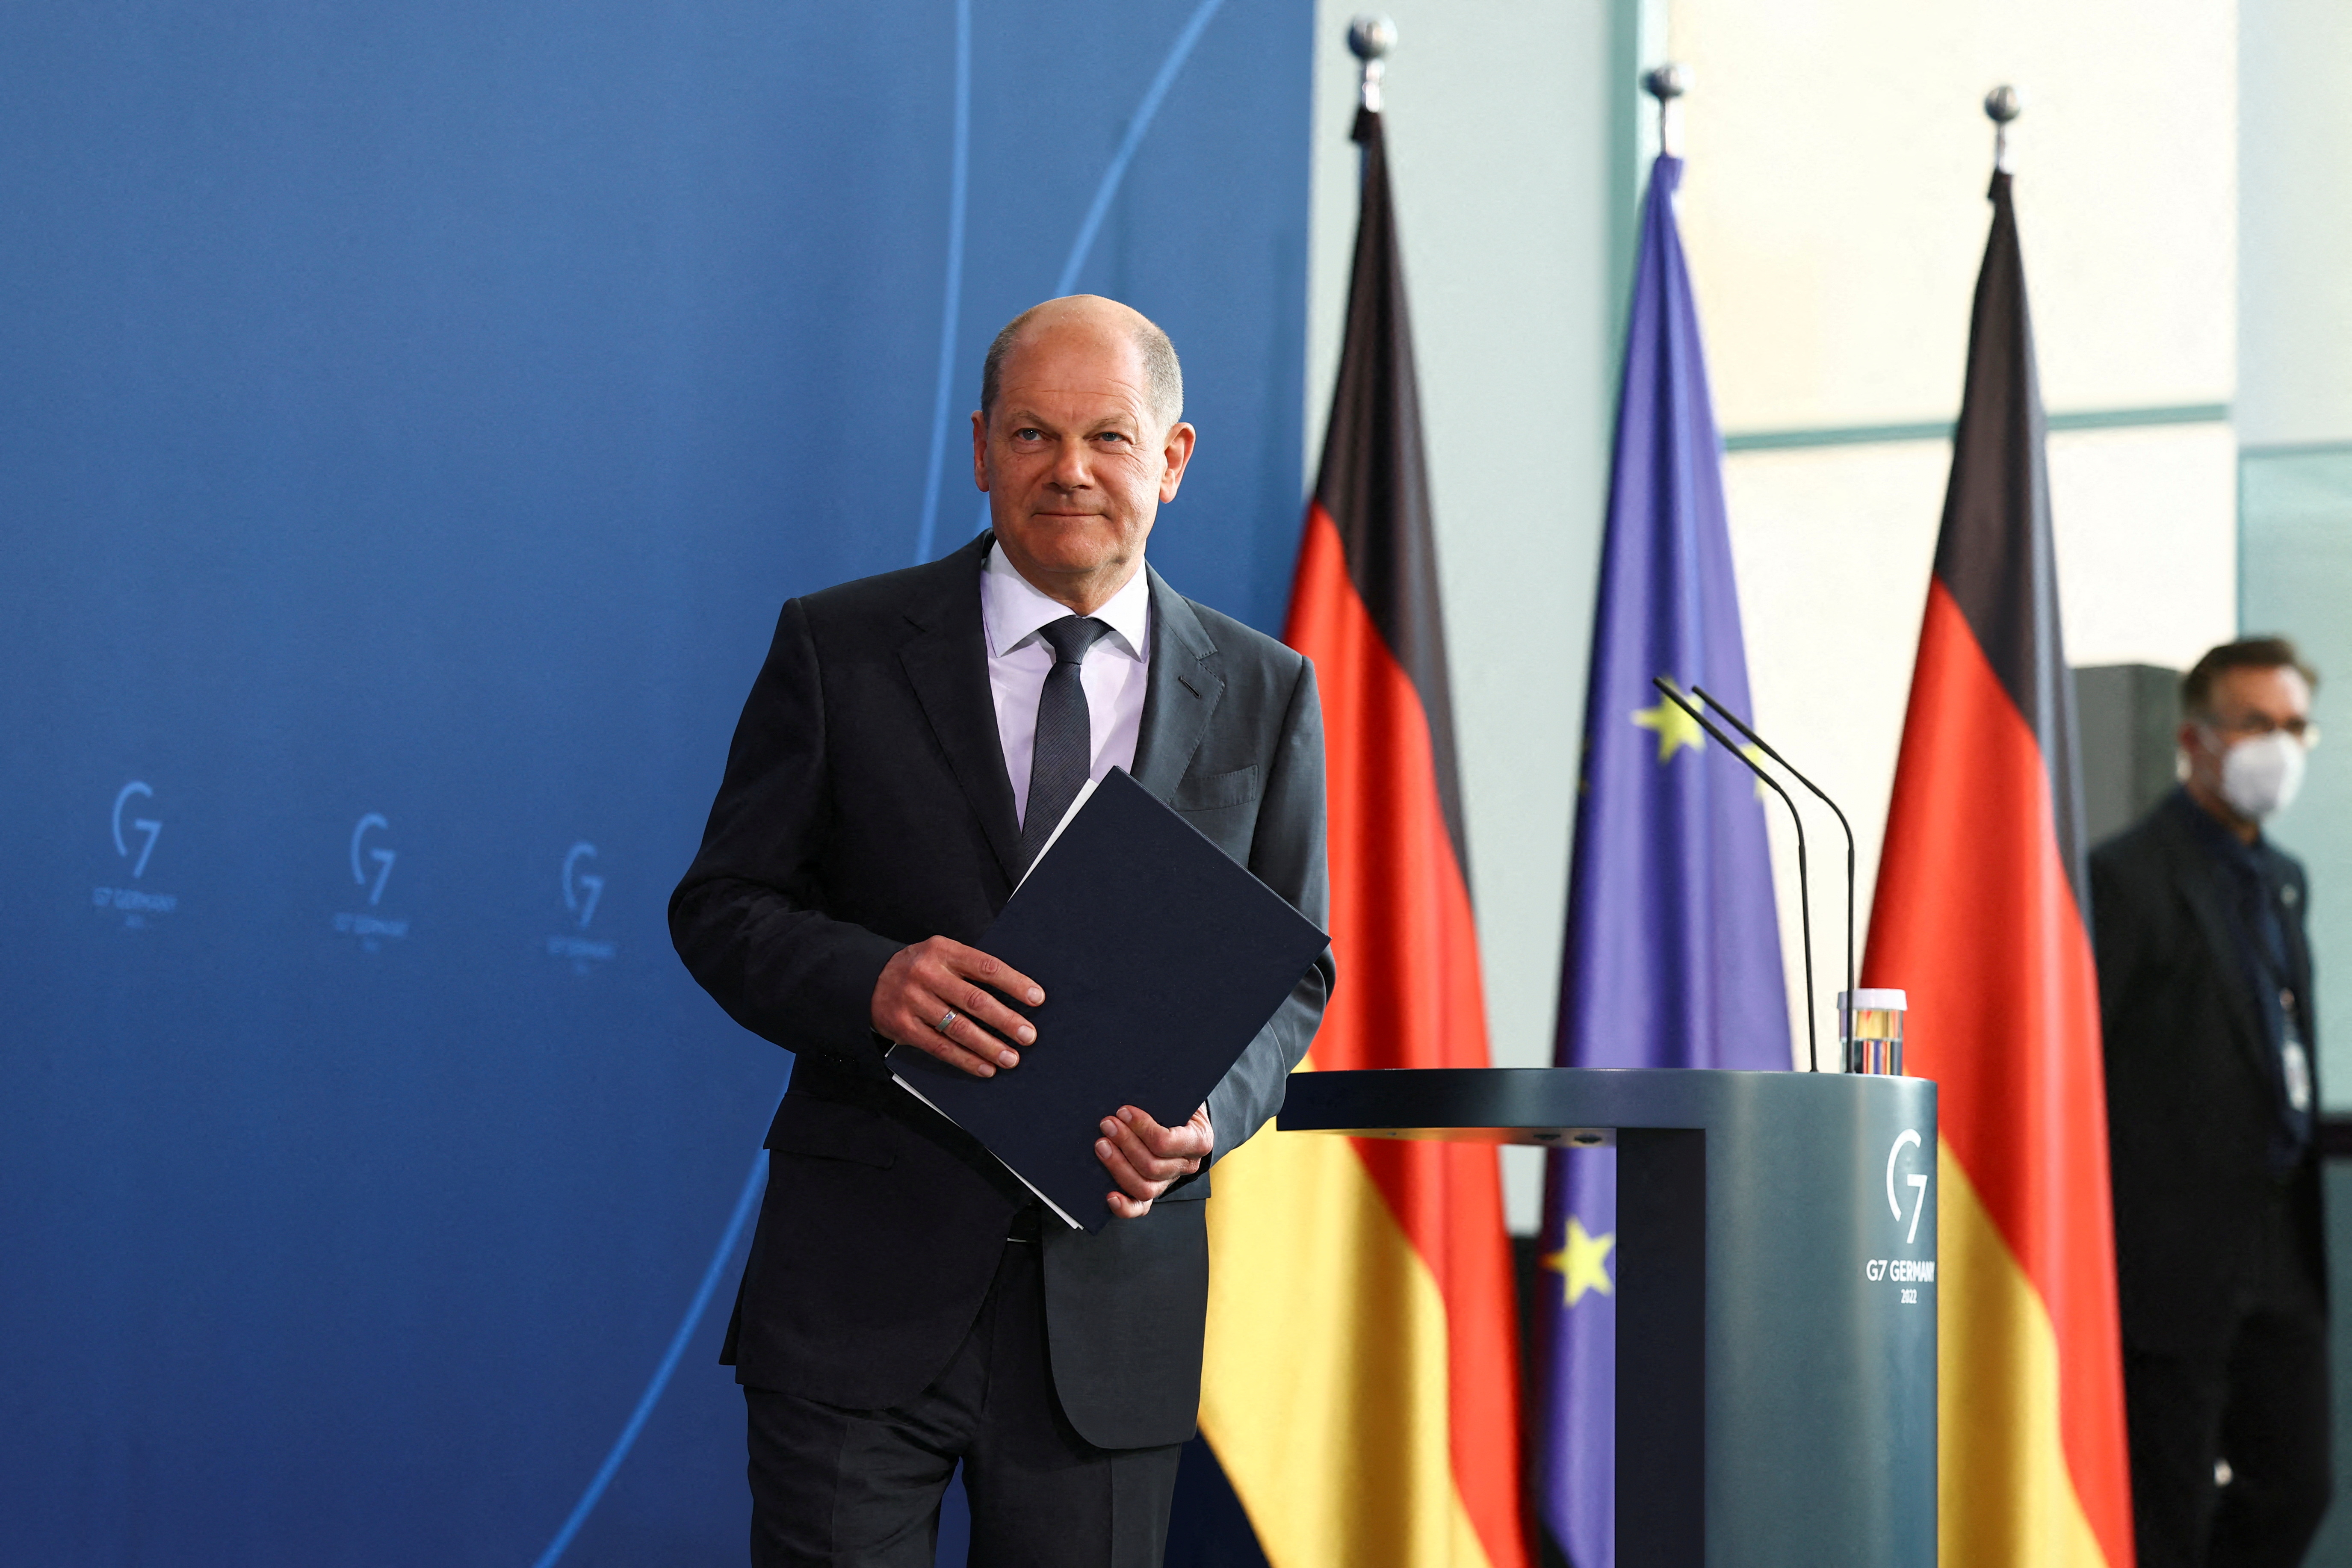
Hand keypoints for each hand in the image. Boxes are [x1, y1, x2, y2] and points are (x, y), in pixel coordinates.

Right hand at [871, 937, 1043, 1078]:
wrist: (868, 979)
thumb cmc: (919, 969)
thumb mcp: (941, 955)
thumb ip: (970, 969)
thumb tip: (1016, 994)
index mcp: (943, 951)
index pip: (986, 966)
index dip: (1014, 983)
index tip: (1037, 998)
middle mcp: (927, 974)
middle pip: (974, 1000)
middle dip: (1006, 1020)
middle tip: (1028, 1035)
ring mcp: (913, 1001)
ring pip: (958, 1027)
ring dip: (989, 1045)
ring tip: (1011, 1058)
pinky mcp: (904, 1027)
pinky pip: (940, 1047)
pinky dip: (966, 1059)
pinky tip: (985, 1068)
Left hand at [1096, 1104, 1212, 1218]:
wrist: (1184, 1118)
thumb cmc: (1177, 1103)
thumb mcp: (1178, 1095)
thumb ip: (1163, 1095)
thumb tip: (1132, 1092)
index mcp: (1198, 1140)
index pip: (1166, 1142)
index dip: (1141, 1127)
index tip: (1123, 1111)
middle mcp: (1187, 1165)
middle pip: (1152, 1166)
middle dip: (1125, 1144)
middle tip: (1107, 1124)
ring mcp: (1169, 1180)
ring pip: (1144, 1187)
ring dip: (1118, 1166)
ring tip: (1102, 1145)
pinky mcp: (1154, 1190)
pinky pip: (1141, 1207)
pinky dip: (1125, 1207)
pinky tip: (1109, 1196)